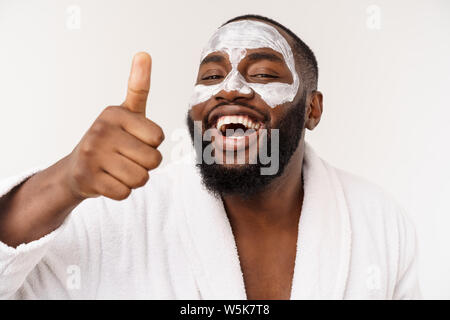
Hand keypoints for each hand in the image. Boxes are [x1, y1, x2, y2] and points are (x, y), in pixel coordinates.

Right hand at [64, 52, 163, 199]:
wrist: (76, 168)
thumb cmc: (110, 138)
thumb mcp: (126, 112)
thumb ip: (138, 87)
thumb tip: (144, 53)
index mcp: (115, 113)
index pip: (158, 137)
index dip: (151, 144)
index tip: (135, 140)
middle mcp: (101, 130)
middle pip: (153, 160)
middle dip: (145, 164)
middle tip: (126, 158)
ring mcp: (92, 154)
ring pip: (141, 178)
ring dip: (135, 179)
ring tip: (118, 169)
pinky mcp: (87, 178)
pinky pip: (125, 193)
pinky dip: (121, 191)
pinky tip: (108, 180)